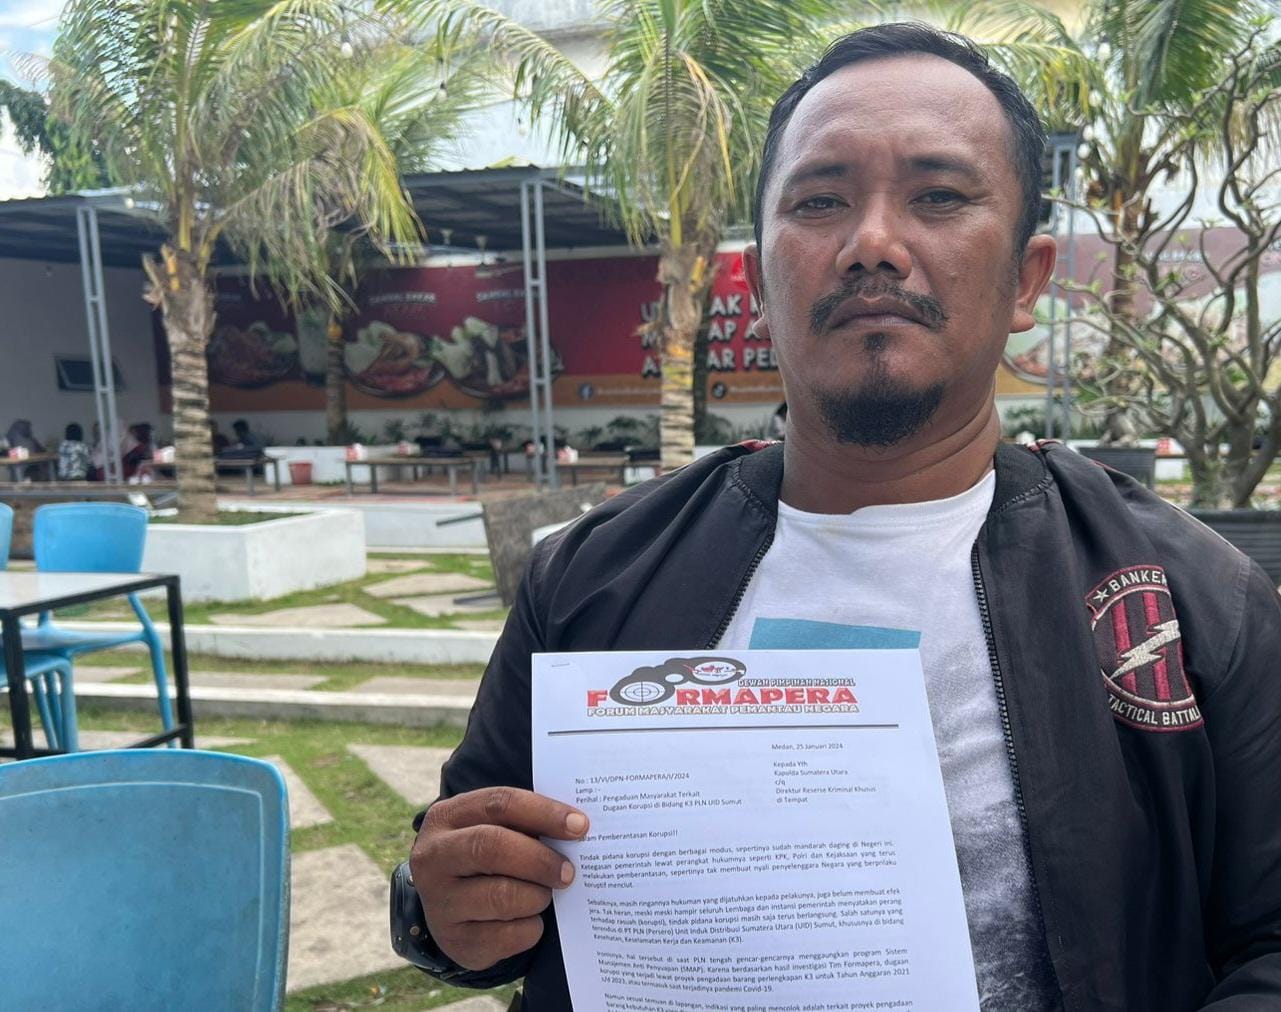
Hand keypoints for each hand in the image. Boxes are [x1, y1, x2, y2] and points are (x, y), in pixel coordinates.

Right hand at [411, 786, 588, 970]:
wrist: (449, 907)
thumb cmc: (485, 858)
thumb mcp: (493, 829)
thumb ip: (525, 823)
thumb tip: (576, 828)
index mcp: (446, 817)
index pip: (499, 804)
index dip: (544, 812)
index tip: (580, 826)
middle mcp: (433, 858)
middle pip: (493, 847)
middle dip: (540, 860)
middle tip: (569, 871)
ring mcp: (439, 902)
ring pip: (501, 896)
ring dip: (537, 896)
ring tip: (546, 895)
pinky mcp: (454, 941)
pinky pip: (506, 936)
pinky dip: (530, 928)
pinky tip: (530, 920)